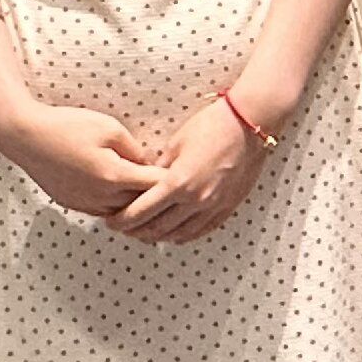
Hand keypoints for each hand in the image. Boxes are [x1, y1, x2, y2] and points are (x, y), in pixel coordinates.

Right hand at [1, 102, 165, 220]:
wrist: (25, 136)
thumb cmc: (67, 126)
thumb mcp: (110, 128)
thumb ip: (134, 149)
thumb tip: (149, 164)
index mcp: (114, 177)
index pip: (155, 186)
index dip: (172, 179)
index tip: (184, 173)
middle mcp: (101, 197)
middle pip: (141, 204)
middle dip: (158, 197)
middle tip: (175, 189)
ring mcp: (86, 204)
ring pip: (123, 212)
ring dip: (137, 204)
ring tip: (152, 193)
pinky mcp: (74, 205)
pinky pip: (104, 211)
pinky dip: (117, 205)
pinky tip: (124, 193)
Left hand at [113, 97, 268, 244]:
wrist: (248, 125)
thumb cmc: (212, 126)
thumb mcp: (176, 144)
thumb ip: (158, 169)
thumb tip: (145, 183)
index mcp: (178, 183)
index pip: (141, 212)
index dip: (123, 220)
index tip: (112, 222)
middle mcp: (195, 200)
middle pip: (157, 228)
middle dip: (136, 231)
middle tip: (124, 228)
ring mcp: (213, 207)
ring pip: (178, 235)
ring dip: (158, 236)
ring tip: (145, 232)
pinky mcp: (227, 207)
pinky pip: (201, 231)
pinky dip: (183, 235)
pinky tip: (174, 233)